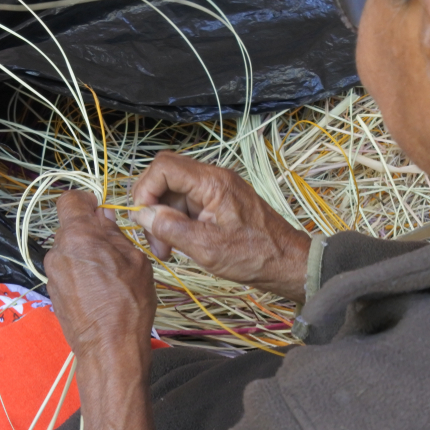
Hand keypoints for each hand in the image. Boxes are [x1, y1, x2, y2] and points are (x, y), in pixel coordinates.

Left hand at [44, 191, 155, 357]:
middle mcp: (58, 252)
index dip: (86, 202)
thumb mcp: (135, 260)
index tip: (99, 210)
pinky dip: (82, 275)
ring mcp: (53, 274)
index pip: (70, 200)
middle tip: (116, 249)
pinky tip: (101, 292)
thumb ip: (115, 234)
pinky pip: (68, 272)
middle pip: (72, 229)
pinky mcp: (54, 293)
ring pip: (70, 252)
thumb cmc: (128, 305)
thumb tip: (104, 218)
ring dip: (87, 256)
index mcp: (78, 236)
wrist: (109, 348)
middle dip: (91, 233)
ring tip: (111, 276)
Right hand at [131, 152, 311, 301]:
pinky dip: (178, 223)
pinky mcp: (219, 204)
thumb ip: (171, 228)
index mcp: (212, 182)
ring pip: (174, 194)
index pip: (163, 167)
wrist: (287, 263)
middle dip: (152, 208)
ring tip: (167, 251)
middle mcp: (214, 179)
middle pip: (166, 178)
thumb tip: (142, 215)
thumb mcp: (207, 247)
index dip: (145, 190)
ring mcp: (217, 190)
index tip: (143, 219)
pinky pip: (188, 205)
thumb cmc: (255, 256)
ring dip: (164, 219)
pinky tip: (179, 246)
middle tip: (154, 242)